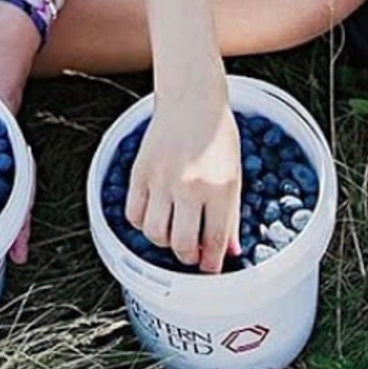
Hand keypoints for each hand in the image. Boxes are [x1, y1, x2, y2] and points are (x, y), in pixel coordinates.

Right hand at [126, 87, 241, 271]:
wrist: (192, 100)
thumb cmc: (217, 138)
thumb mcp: (234, 176)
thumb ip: (230, 217)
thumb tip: (229, 252)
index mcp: (219, 188)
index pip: (214, 240)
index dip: (211, 263)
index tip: (209, 268)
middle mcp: (189, 186)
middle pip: (182, 244)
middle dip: (188, 258)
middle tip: (192, 254)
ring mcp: (161, 179)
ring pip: (155, 234)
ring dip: (164, 243)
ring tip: (172, 233)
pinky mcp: (139, 172)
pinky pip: (133, 214)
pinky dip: (142, 224)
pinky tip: (154, 217)